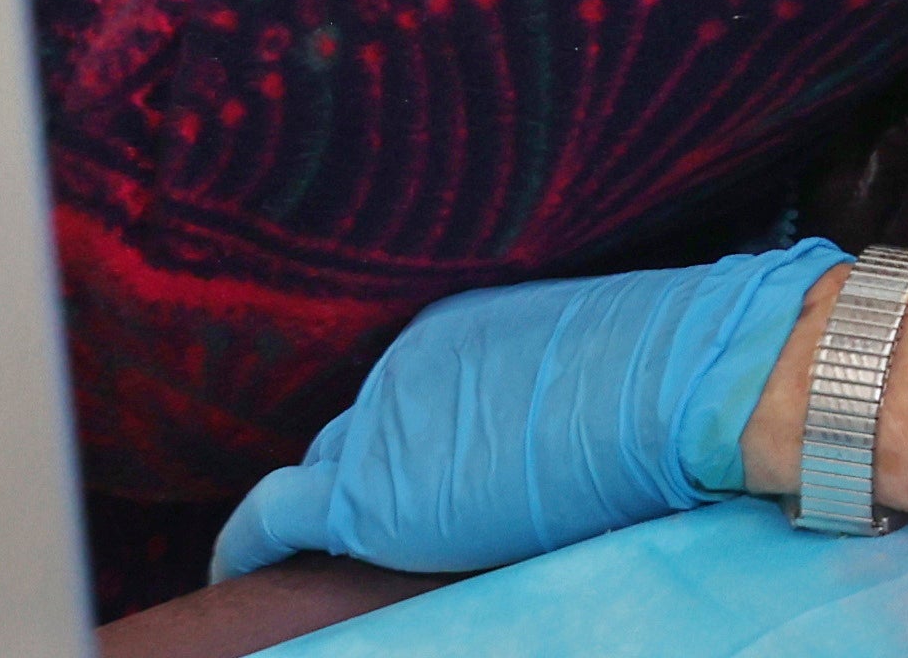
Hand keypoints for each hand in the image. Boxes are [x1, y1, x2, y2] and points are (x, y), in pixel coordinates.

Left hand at [205, 243, 836, 581]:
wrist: (677, 380)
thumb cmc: (667, 373)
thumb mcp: (593, 366)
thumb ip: (545, 395)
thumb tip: (567, 434)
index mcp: (455, 331)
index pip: (404, 401)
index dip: (408, 445)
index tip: (425, 477)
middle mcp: (403, 367)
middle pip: (355, 435)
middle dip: (362, 476)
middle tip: (380, 523)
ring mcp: (382, 423)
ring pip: (323, 475)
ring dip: (323, 515)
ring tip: (309, 561)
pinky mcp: (371, 491)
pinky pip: (274, 515)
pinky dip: (245, 544)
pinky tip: (231, 577)